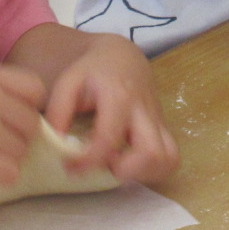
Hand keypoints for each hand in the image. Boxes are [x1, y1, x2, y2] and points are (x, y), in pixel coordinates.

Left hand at [45, 35, 178, 184]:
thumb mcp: (69, 82)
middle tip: (105, 166)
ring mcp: (158, 121)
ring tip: (119, 166)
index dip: (89, 160)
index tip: (71, 168)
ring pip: (168, 158)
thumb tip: (56, 145)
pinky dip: (155, 170)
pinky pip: (171, 157)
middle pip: (152, 152)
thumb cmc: (93, 71)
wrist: (124, 57)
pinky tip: (132, 165)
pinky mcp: (164, 129)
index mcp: (119, 97)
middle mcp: (144, 112)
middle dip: (127, 171)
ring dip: (144, 173)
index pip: (109, 138)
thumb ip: (58, 112)